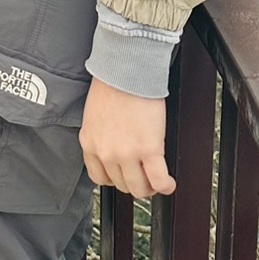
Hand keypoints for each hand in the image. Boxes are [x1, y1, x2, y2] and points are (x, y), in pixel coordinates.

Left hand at [79, 77, 175, 198]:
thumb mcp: (95, 117)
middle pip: (121, 185)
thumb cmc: (112, 85)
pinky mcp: (148, 149)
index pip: (99, 177)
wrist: (126, 71)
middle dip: (134, 183)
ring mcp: (126, 154)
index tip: (123, 176)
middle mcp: (105, 152)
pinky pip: (158, 180)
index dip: (115, 180)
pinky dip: (166, 186)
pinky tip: (169, 182)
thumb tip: (114, 148)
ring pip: (139, 188)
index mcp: (89, 143)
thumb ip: (101, 137)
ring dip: (150, 187)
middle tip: (144, 177)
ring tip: (157, 180)